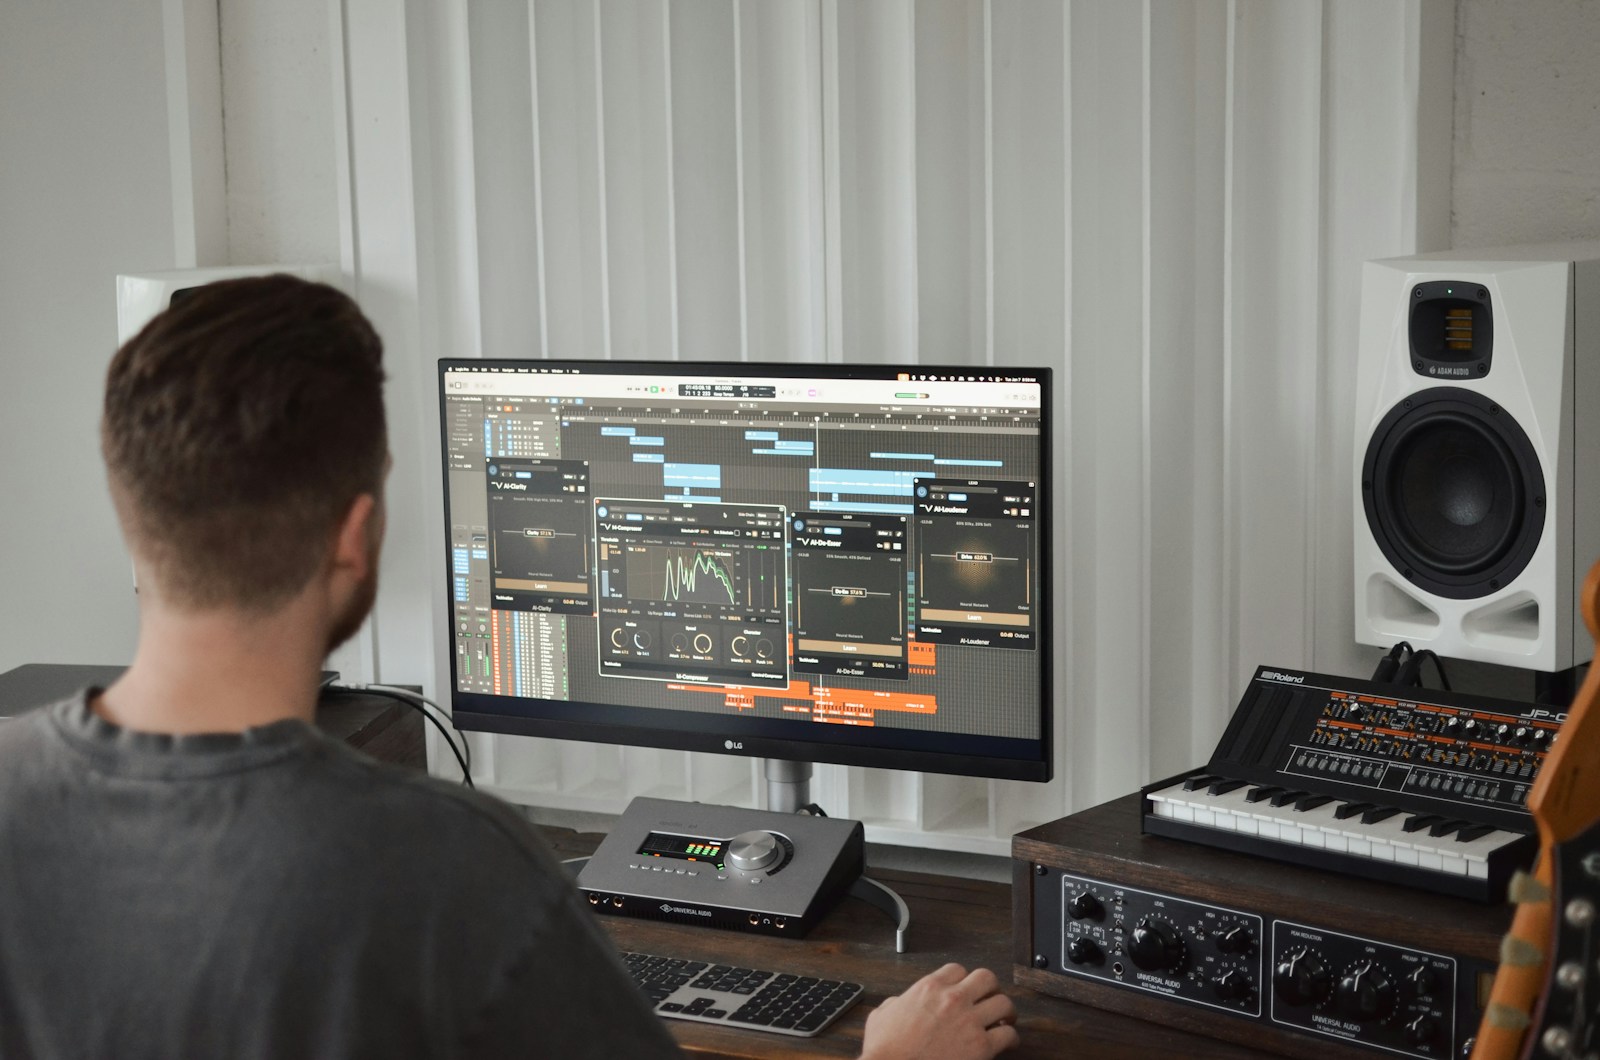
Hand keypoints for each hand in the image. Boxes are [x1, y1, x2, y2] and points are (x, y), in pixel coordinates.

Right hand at [859, 963, 1019, 1059]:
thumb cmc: (885, 1050)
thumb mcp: (881, 1015)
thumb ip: (896, 1003)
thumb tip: (900, 1004)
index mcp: (929, 988)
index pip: (957, 969)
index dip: (963, 979)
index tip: (965, 989)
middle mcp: (953, 999)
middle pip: (986, 978)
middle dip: (990, 989)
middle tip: (990, 999)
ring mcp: (969, 1022)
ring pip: (1004, 1003)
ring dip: (1006, 1011)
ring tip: (1004, 1019)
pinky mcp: (981, 1047)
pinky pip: (1008, 1035)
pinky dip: (1010, 1038)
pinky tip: (1006, 1042)